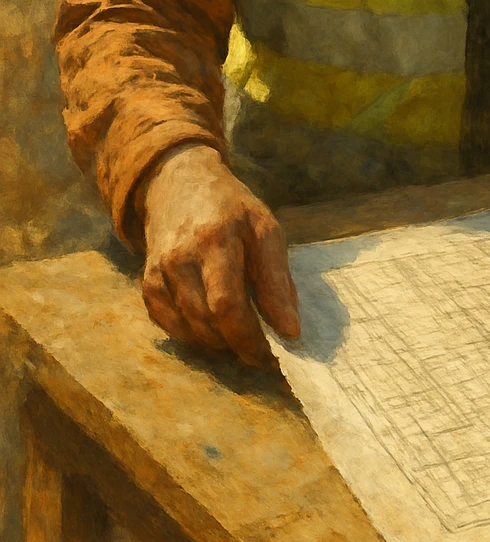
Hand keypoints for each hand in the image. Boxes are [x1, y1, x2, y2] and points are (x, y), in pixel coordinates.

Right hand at [136, 144, 299, 365]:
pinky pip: (171, 327)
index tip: (274, 355)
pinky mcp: (147, 285)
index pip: (227, 304)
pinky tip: (215, 327)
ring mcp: (158, 273)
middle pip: (207, 322)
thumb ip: (278, 280)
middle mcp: (179, 258)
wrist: (179, 186)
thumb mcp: (265, 229)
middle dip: (238, 345)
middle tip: (263, 353)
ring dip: (220, 344)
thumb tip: (290, 331)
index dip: (250, 338)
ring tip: (242, 337)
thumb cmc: (231, 209)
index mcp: (215, 239)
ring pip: (189, 331)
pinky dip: (196, 336)